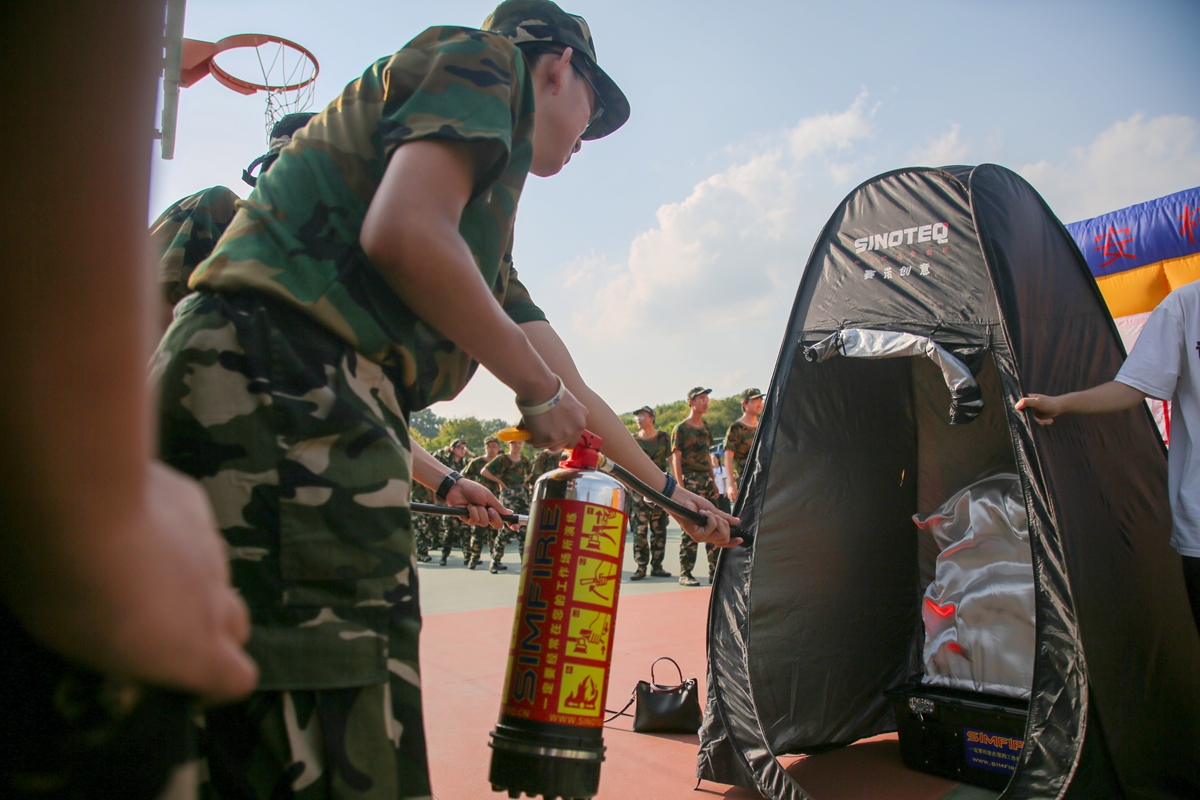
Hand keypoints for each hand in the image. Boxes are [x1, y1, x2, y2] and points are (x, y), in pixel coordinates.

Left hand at [5, 463, 256, 705]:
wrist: (83, 506)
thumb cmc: (73, 594)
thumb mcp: (88, 652)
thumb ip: (130, 656)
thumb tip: (137, 652)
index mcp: (194, 649)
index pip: (240, 680)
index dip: (217, 687)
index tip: (183, 687)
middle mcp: (214, 599)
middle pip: (238, 626)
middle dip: (212, 633)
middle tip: (162, 629)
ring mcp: (210, 547)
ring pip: (212, 575)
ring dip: (187, 583)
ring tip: (136, 570)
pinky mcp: (195, 504)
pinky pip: (193, 530)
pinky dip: (174, 536)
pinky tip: (133, 525)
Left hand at [445, 478, 510, 528]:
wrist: (458, 487)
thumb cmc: (474, 489)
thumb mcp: (488, 496)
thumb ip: (498, 506)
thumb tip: (510, 513)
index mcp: (493, 509)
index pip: (504, 519)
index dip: (511, 524)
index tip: (516, 526)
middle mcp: (486, 515)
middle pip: (496, 525)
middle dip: (494, 517)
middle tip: (490, 509)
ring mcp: (477, 518)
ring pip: (484, 523)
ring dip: (480, 512)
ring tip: (475, 504)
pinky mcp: (467, 519)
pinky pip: (474, 520)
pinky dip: (472, 512)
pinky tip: (468, 506)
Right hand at [522, 387, 588, 450]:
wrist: (540, 387)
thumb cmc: (547, 389)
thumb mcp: (564, 403)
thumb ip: (562, 417)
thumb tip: (549, 429)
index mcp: (582, 417)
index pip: (575, 437)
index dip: (562, 438)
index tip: (552, 435)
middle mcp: (577, 427)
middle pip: (564, 445)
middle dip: (551, 442)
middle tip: (539, 435)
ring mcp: (564, 434)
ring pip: (549, 446)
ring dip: (539, 439)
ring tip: (530, 427)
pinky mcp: (550, 439)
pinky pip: (537, 443)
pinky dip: (529, 437)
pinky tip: (525, 426)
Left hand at [669, 486, 741, 547]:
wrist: (682, 499)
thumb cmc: (694, 503)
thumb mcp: (713, 511)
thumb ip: (724, 518)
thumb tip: (737, 522)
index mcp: (709, 532)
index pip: (723, 542)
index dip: (732, 542)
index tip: (741, 539)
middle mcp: (705, 537)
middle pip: (725, 537)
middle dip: (725, 524)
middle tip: (715, 515)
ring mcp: (701, 537)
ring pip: (721, 533)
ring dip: (716, 519)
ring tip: (706, 513)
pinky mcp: (696, 535)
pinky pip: (712, 527)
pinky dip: (710, 517)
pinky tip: (701, 513)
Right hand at [1015, 394, 1062, 425]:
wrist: (1060, 406)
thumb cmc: (1049, 402)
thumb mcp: (1038, 402)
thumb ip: (1027, 402)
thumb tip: (1016, 406)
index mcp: (1025, 400)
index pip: (1018, 408)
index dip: (1022, 415)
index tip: (1030, 418)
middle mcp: (1027, 406)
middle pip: (1025, 416)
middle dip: (1035, 421)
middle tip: (1042, 423)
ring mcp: (1031, 412)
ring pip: (1030, 421)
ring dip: (1040, 423)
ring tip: (1049, 421)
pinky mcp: (1035, 417)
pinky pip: (1035, 423)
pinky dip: (1042, 423)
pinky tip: (1049, 421)